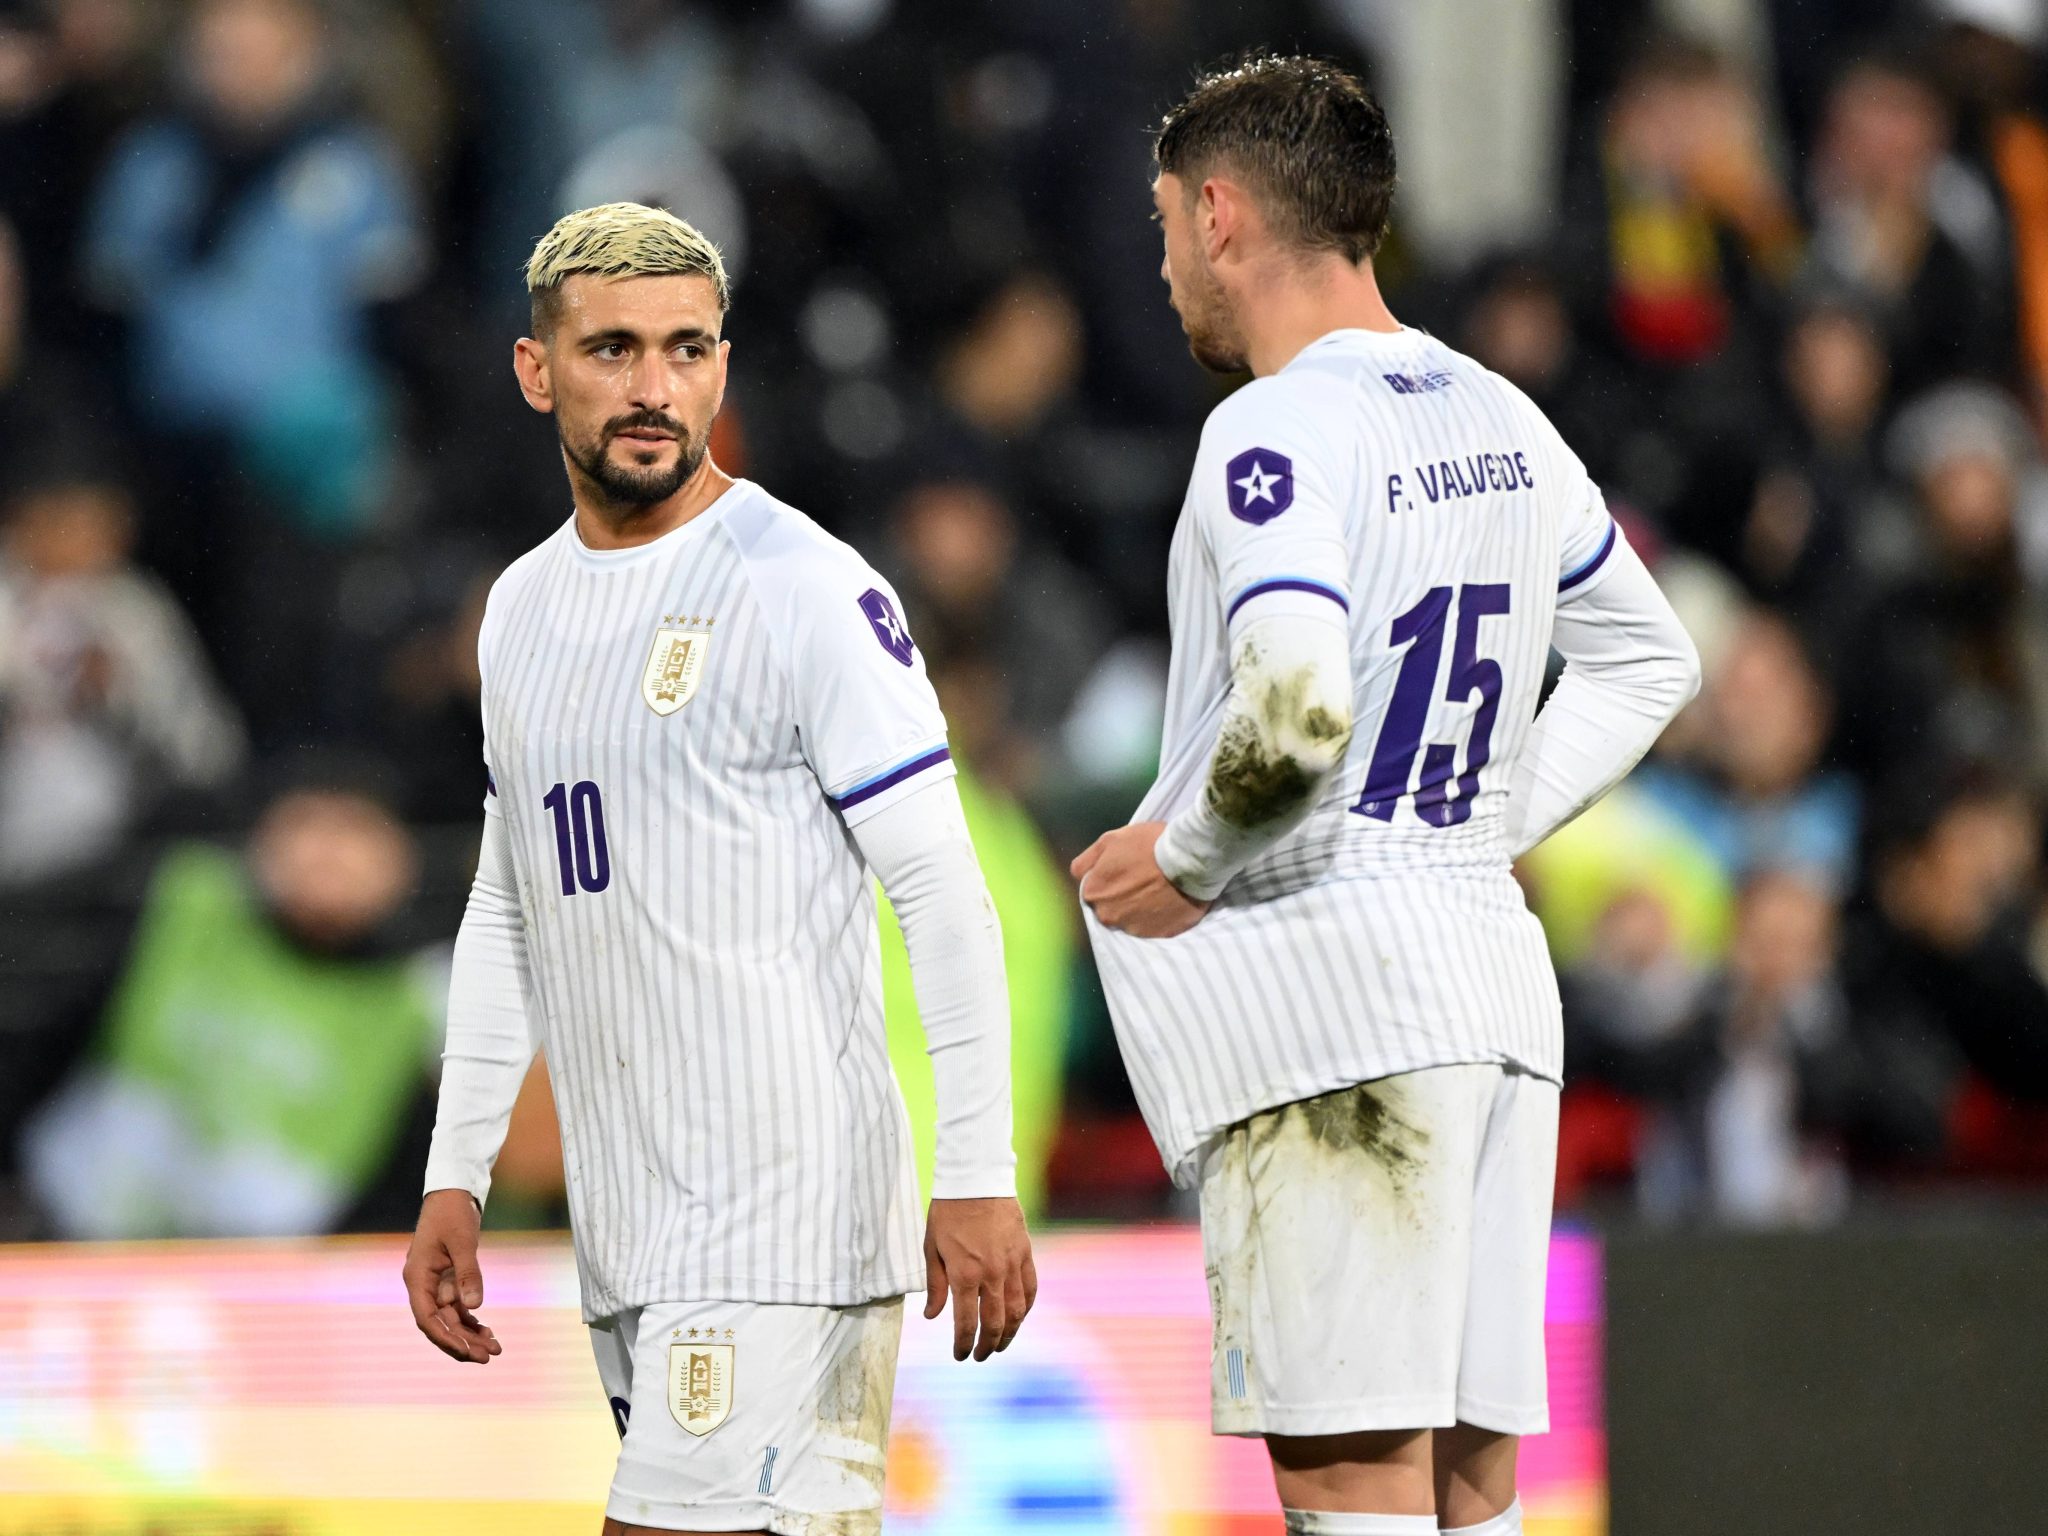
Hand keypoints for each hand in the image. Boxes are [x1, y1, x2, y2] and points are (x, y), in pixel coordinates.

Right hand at [403, 1188, 502, 1363]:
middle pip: (440, 1323)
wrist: (453, 1191)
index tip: (467, 1352)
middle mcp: (423, 1284)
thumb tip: (475, 1306)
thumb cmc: (453, 1212)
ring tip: (494, 1348)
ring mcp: (434, 1283)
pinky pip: (457, 1307)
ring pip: (450, 1318)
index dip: (446, 1338)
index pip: (428, 1318)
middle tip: (489, 1356)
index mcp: (417, 1277)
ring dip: (470, 1334)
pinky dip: (471, 1319)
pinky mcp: (447, 1279)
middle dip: (463, 1342)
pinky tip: (487, 1330)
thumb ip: (468, 1273)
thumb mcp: (463, 1241)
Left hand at [922, 1196, 1035, 1361]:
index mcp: (963, 1274)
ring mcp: (1011, 1264)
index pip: (966, 1323)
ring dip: (1009, 1333)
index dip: (963, 1345)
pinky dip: (1026, 1307)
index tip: (960, 1355)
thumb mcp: (931, 1248)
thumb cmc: (948, 1213)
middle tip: (980, 1356)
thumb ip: (935, 1285)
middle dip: (987, 1346)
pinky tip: (1019, 1316)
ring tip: (1000, 1344)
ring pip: (1017, 1311)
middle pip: (994, 1323)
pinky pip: (1031, 1288)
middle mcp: (990, 1274)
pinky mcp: (1025, 1253)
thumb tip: (932, 1316)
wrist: (976, 1179)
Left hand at [1072, 821, 1210, 937]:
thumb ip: (1087, 860)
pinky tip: (1168, 903)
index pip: (1092, 891)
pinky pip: (1154, 929)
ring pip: (1131, 921)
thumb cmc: (1148, 844)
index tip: (1124, 872)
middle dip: (1121, 899)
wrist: (1189, 859)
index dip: (1108, 880)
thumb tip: (1080, 876)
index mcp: (1094, 892)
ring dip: (1140, 910)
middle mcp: (1108, 916)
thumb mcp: (1111, 839)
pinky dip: (1159, 919)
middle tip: (1141, 882)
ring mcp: (1133, 929)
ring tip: (1157, 893)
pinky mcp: (1158, 936)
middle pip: (1110, 909)